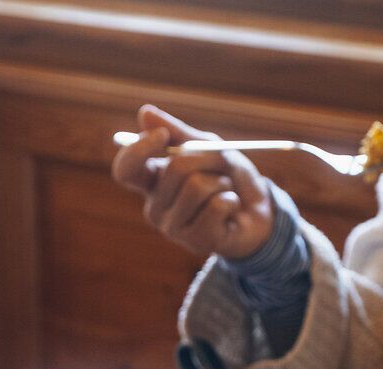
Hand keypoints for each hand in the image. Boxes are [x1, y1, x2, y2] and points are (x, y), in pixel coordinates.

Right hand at [111, 104, 278, 260]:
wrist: (257, 210)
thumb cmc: (227, 177)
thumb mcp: (206, 146)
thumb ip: (177, 133)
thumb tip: (144, 113)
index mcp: (151, 182)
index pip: (125, 169)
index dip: (139, 150)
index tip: (163, 135)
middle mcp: (155, 207)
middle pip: (174, 168)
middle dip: (208, 159)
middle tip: (220, 168)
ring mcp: (173, 228)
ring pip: (197, 186)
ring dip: (222, 182)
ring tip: (226, 191)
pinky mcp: (196, 241)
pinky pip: (216, 206)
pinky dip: (232, 199)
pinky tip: (231, 209)